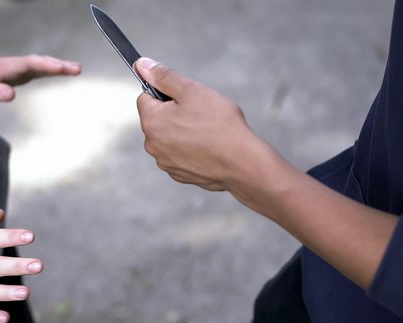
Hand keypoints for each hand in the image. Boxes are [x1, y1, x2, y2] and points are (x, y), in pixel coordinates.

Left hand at [0, 55, 80, 100]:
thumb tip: (11, 95)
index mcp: (10, 66)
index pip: (30, 63)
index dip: (45, 65)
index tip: (59, 68)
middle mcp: (20, 64)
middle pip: (42, 61)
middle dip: (58, 64)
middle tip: (76, 69)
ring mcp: (25, 67)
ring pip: (45, 64)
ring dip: (61, 66)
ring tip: (78, 69)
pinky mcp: (27, 72)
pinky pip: (44, 68)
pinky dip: (57, 69)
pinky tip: (70, 70)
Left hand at [136, 58, 396, 289]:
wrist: (259, 176)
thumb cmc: (233, 132)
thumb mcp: (201, 94)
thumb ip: (168, 78)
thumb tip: (143, 64)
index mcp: (155, 127)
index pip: (148, 96)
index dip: (170, 91)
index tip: (191, 95)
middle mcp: (157, 149)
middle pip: (163, 117)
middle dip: (183, 111)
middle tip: (212, 114)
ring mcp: (171, 167)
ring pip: (178, 136)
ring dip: (196, 131)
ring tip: (222, 133)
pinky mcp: (189, 178)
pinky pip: (191, 155)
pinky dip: (204, 150)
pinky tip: (224, 151)